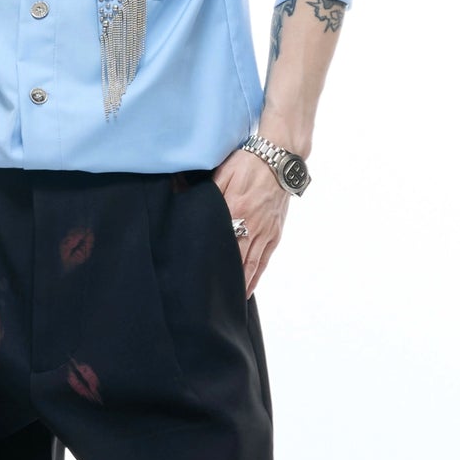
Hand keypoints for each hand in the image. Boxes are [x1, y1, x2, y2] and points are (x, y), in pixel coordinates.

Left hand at [210, 147, 291, 295]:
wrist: (279, 157)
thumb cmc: (248, 162)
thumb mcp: (222, 173)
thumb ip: (205, 191)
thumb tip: (180, 195)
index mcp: (234, 210)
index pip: (220, 243)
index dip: (210, 262)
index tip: (199, 279)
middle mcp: (251, 225)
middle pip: (236, 260)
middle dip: (224, 280)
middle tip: (211, 301)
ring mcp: (265, 231)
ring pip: (252, 264)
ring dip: (241, 284)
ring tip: (229, 302)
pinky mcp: (275, 232)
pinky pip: (265, 259)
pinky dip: (256, 276)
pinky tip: (249, 287)